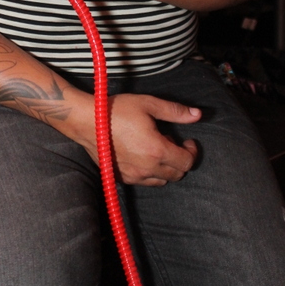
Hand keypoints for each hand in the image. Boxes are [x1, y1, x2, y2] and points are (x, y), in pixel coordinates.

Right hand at [81, 93, 200, 185]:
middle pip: (177, 174)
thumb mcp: (148, 104)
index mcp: (157, 150)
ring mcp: (134, 176)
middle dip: (180, 159)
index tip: (187, 140)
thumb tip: (197, 114)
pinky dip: (149, 172)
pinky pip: (144, 181)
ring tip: (155, 148)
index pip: (186, 162)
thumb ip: (175, 111)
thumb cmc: (117, 110)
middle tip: (170, 141)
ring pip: (161, 181)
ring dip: (165, 167)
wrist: (87, 121)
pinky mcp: (122, 178)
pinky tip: (141, 154)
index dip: (191, 152)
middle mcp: (147, 168)